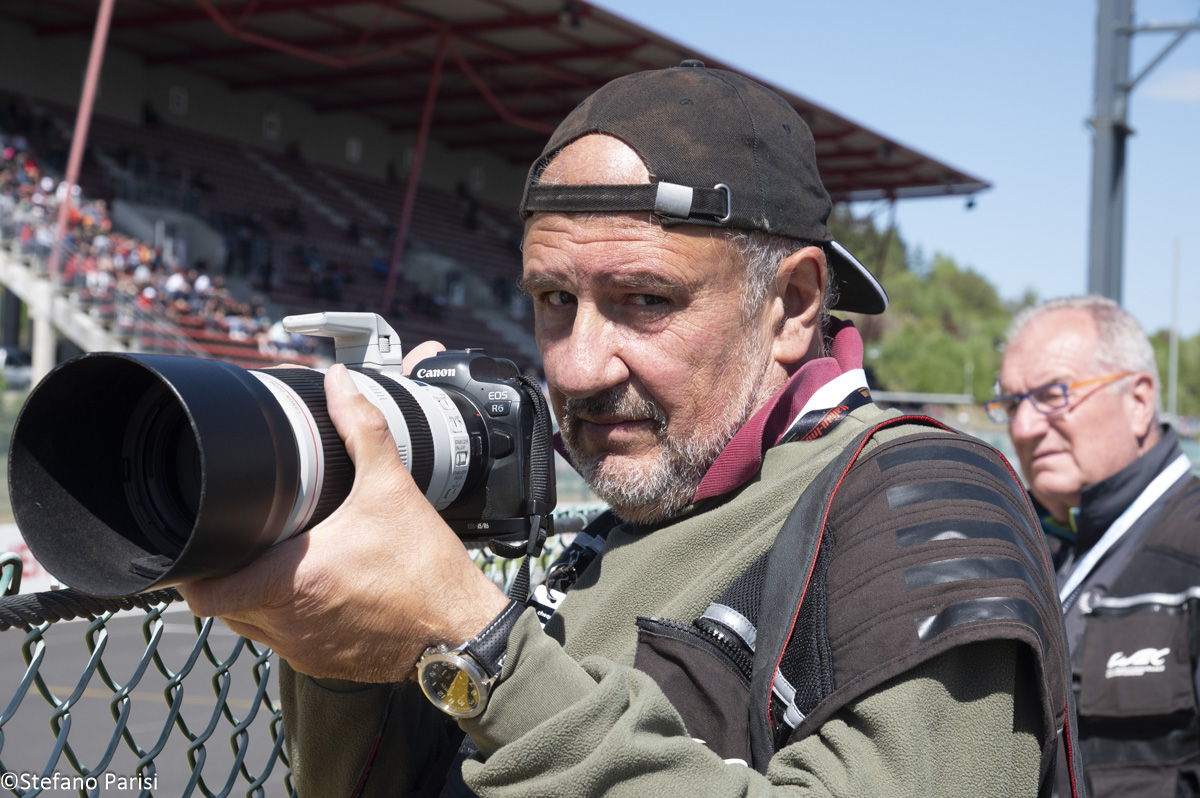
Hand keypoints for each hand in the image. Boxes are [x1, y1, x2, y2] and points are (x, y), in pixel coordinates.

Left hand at [179, 343, 509, 681]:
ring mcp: (303, 650)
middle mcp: (289, 623)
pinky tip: (315, 591)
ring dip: (252, 598)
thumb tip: (340, 384)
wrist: (462, 633)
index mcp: (292, 580)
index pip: (204, 592)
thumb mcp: (393, 489)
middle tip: (245, 540)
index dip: (192, 569)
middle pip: (222, 606)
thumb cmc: (427, 571)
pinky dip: (286, 618)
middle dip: (226, 573)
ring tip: (277, 562)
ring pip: (249, 626)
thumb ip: (362, 428)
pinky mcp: (322, 664)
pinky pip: (284, 642)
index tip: (205, 541)